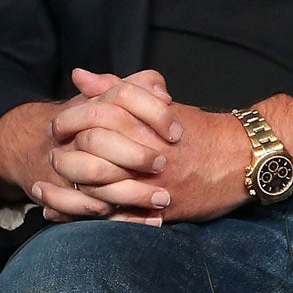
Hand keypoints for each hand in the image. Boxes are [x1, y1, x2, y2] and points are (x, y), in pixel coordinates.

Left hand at [42, 81, 251, 224]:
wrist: (242, 158)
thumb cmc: (201, 130)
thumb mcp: (161, 104)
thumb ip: (118, 89)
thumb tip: (81, 75)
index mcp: (143, 123)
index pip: (90, 121)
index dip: (67, 125)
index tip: (56, 130)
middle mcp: (144, 153)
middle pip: (88, 156)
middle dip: (65, 161)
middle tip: (52, 162)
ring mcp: (151, 182)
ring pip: (98, 190)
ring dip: (70, 194)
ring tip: (50, 194)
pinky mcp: (160, 208)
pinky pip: (117, 216)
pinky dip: (92, 217)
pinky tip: (74, 216)